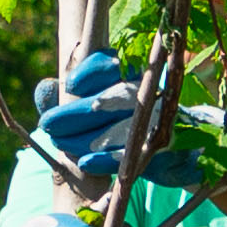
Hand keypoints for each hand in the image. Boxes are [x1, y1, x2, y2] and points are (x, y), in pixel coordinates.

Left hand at [32, 48, 196, 196]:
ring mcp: (159, 123)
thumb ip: (70, 96)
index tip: (70, 85)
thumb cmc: (130, 121)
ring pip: (119, 128)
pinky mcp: (160, 151)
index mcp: (136, 76)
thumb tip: (44, 87)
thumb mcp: (100, 105)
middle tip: (48, 124)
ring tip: (61, 144)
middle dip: (75, 112)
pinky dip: (106, 160)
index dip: (93, 71)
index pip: (116, 64)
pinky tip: (85, 162)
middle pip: (112, 99)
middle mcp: (150, 95)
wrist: (182, 149)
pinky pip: (130, 155)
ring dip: (85, 138)